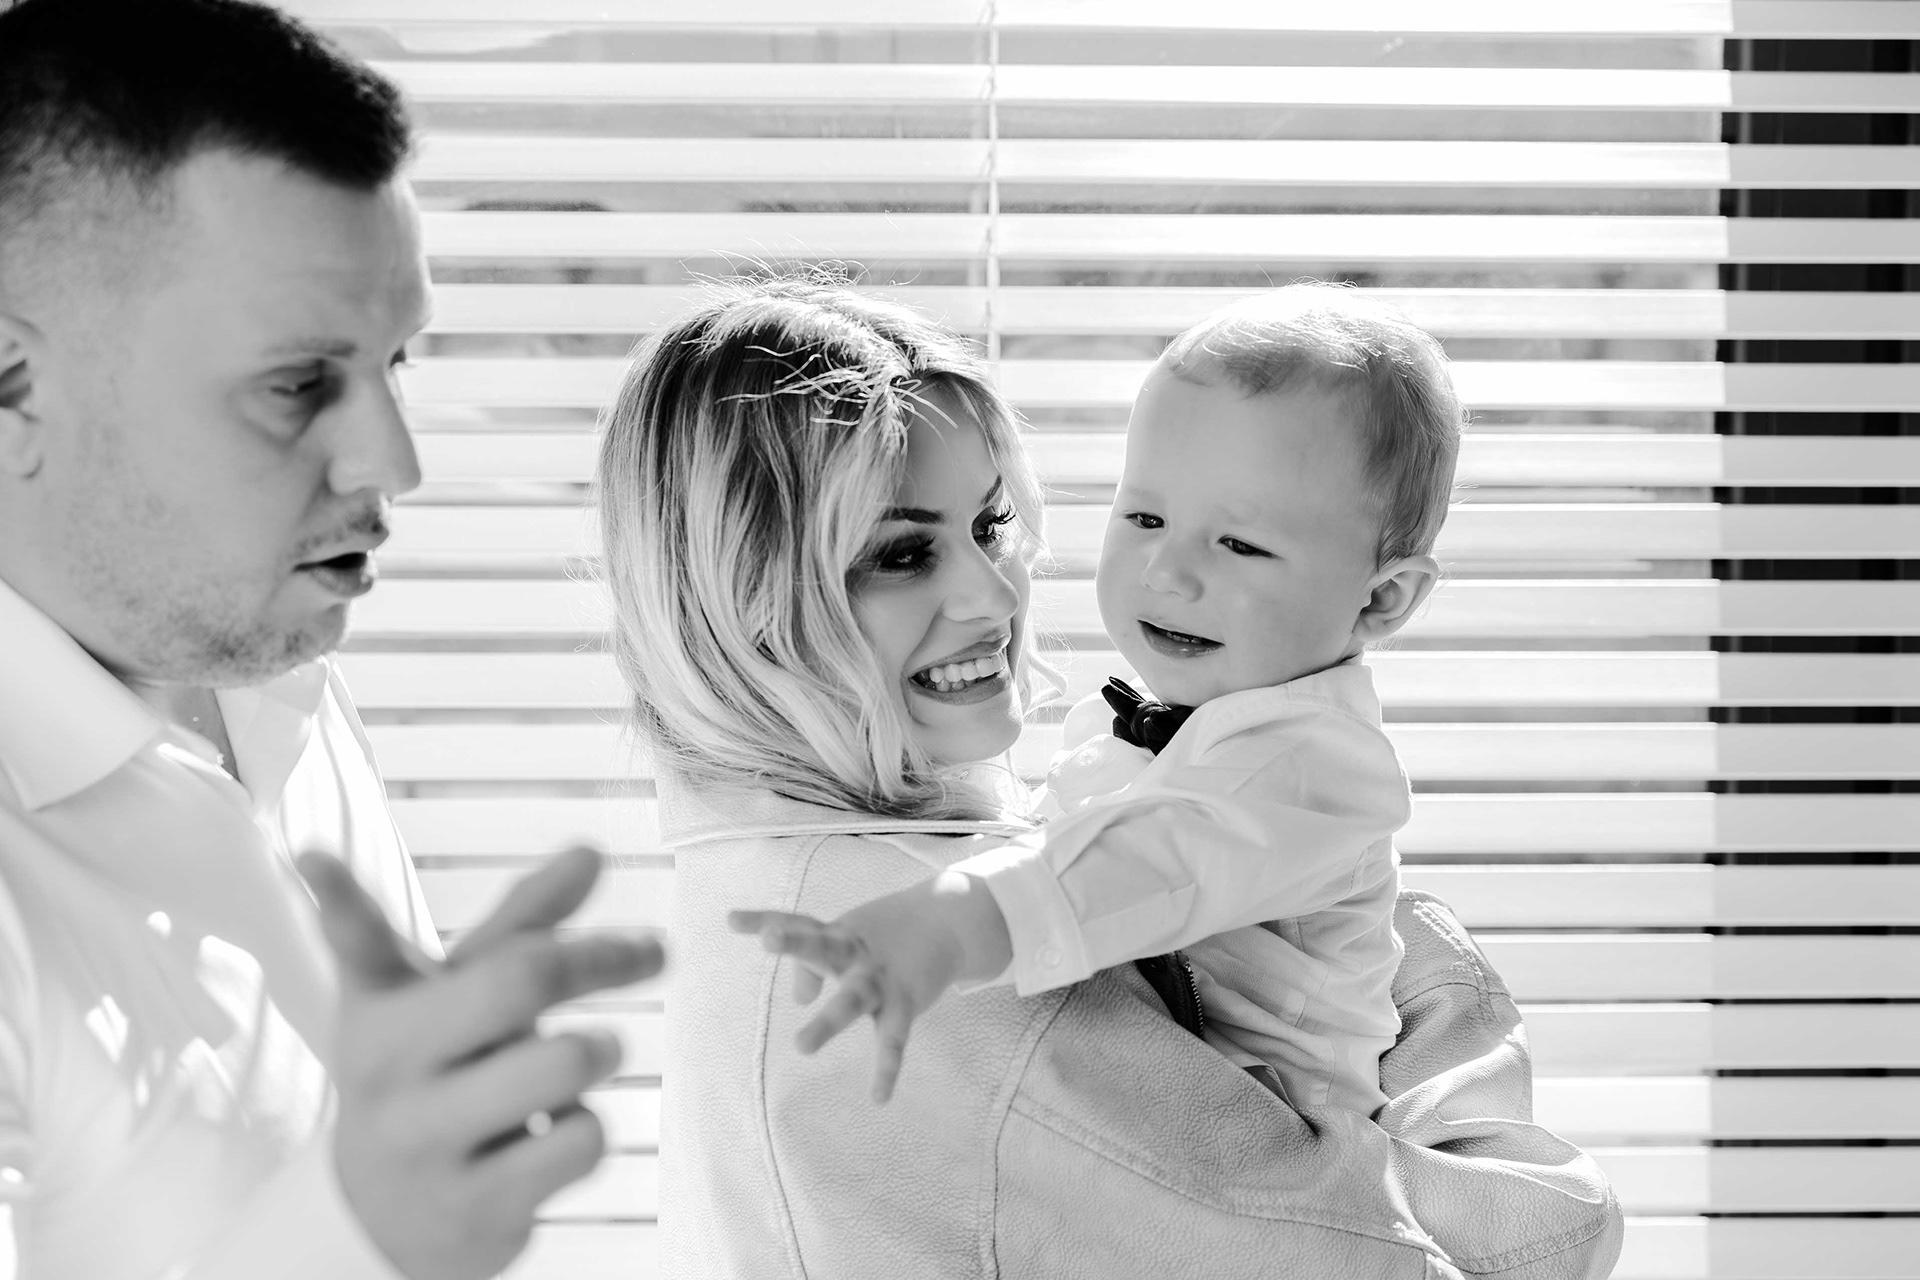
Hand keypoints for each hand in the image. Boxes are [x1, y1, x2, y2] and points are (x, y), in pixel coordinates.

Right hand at [299, 846, 664, 1279]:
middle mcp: (390, 1070)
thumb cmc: (439, 1075)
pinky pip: (580, 1141)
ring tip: (583, 1057)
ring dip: (597, 1053)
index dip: (336, 896)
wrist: (383, 1218)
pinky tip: (550, 1140)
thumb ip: (525, 925)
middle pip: (516, 982)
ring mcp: (427, 1142)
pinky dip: (587, 1130)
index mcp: (381, 1005)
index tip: (314, 853)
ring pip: (561, 1064)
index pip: (359, 944)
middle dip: (601, 958)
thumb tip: (592, 851)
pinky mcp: (474, 1208)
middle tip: (650, 951)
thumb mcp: (459, 998)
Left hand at [728, 870, 1010, 1103]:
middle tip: (767, 939)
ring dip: (828, 1021)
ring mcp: (880, 976)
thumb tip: (797, 999)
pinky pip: (893, 1039)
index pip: (796, 922)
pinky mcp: (906, 1000)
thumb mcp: (848, 940)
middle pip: (820, 944)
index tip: (729, 920)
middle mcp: (854, 951)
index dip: (762, 919)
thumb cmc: (887, 935)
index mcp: (836, 935)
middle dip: (794, 943)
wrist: (949, 921)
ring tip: (802, 1046)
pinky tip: (878, 1098)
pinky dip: (887, 1069)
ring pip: (852, 998)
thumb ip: (814, 967)